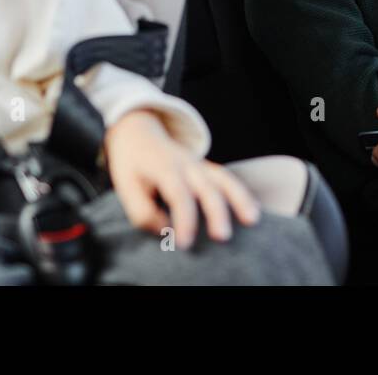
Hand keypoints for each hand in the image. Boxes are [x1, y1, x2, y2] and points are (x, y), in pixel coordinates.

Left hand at [105, 109, 259, 248]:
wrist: (138, 133)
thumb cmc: (132, 165)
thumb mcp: (125, 188)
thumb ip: (142, 212)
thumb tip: (165, 230)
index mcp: (164, 168)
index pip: (179, 194)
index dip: (183, 219)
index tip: (184, 243)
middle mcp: (186, 164)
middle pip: (207, 186)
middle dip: (217, 211)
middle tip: (222, 237)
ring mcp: (200, 164)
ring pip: (224, 179)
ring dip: (239, 198)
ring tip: (252, 219)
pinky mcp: (207, 168)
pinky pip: (227, 179)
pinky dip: (242, 194)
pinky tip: (252, 211)